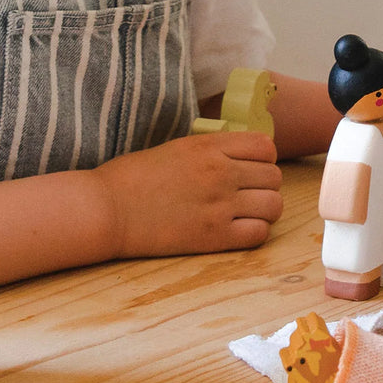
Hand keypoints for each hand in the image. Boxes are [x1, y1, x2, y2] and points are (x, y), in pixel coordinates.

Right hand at [97, 131, 281, 257]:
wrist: (107, 209)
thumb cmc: (132, 177)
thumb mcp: (175, 148)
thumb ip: (210, 151)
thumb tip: (237, 157)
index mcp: (208, 146)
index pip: (265, 146)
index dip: (263, 158)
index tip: (250, 167)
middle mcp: (220, 173)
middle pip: (274, 177)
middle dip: (264, 185)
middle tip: (246, 194)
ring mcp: (219, 206)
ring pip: (274, 206)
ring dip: (264, 210)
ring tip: (245, 213)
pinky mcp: (214, 237)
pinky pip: (259, 234)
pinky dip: (254, 233)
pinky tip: (236, 230)